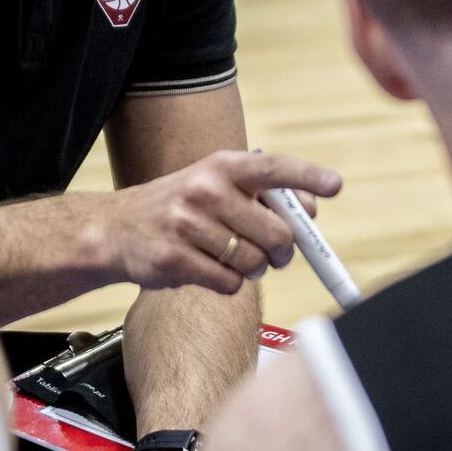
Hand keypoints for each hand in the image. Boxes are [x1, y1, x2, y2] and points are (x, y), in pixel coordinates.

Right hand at [98, 150, 342, 294]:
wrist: (116, 229)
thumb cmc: (180, 207)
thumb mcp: (214, 184)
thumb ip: (261, 195)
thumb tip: (310, 213)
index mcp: (220, 166)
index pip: (272, 168)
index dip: (307, 176)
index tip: (335, 185)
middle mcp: (205, 189)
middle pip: (276, 233)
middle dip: (283, 252)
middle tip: (275, 255)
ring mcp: (187, 224)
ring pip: (254, 264)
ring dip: (251, 269)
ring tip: (228, 257)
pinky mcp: (175, 259)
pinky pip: (229, 284)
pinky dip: (227, 283)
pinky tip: (206, 269)